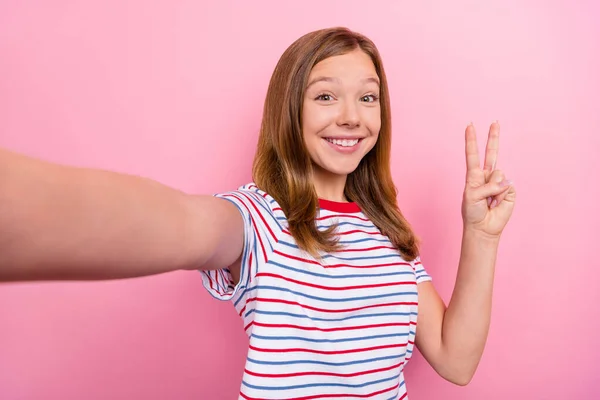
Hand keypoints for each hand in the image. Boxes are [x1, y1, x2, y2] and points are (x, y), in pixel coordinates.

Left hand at [462, 122, 515, 237]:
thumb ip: (487, 185)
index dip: (472, 140)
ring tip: (488, 201)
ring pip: (498, 174)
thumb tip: (505, 180)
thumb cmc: (473, 212)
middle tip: (495, 122)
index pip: (473, 154)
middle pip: (491, 153)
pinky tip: (496, 203)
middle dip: (493, 137)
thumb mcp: (472, 196)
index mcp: (474, 175)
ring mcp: (499, 182)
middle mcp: (487, 176)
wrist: (483, 227)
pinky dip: (500, 195)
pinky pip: (506, 186)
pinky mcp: (509, 190)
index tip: (470, 125)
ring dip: (492, 189)